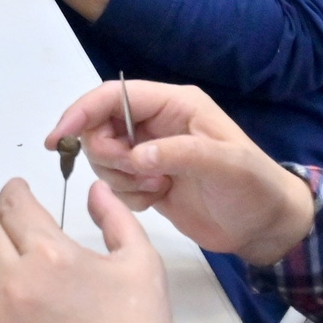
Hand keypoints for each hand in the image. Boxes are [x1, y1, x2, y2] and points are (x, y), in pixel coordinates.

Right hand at [46, 79, 314, 263]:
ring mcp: (151, 153)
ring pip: (104, 158)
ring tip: (158, 188)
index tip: (57, 139)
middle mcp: (157, 123)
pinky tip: (157, 200)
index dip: (81, 112)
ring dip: (121, 178)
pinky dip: (128, 196)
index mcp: (175, 105)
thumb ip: (178, 153)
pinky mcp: (147, 180)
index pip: (112, 97)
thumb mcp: (224, 164)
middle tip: (140, 176)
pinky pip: (115, 184)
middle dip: (109, 155)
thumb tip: (134, 155)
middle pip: (100, 128)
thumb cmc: (253, 187)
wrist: (265, 226)